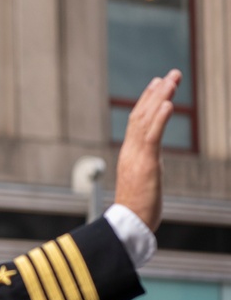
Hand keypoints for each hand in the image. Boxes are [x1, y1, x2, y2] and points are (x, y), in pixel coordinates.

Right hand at [114, 69, 180, 231]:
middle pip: (141, 115)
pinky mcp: (145, 164)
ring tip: (171, 80)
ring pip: (146, 120)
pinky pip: (152, 137)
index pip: (138, 122)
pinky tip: (168, 103)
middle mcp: (130, 151)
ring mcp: (136, 157)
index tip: (157, 85)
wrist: (129, 225)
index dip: (147, 101)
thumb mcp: (142, 183)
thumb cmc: (137, 209)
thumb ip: (145, 169)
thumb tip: (150, 167)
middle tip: (170, 74)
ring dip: (160, 97)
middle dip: (156, 92)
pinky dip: (159, 118)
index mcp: (130, 155)